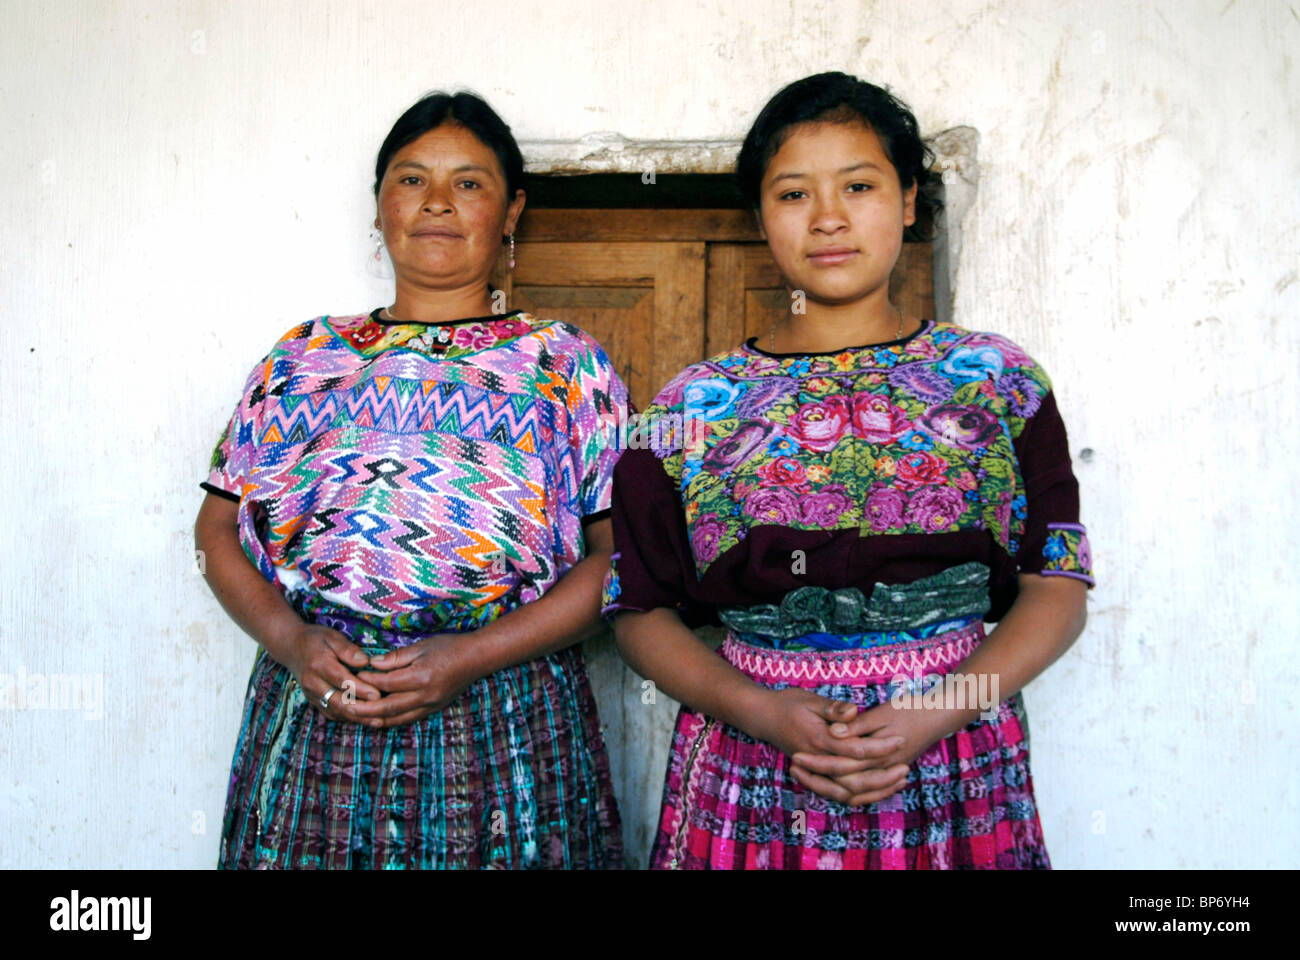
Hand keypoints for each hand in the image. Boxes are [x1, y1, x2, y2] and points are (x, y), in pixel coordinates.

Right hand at [277, 624, 383, 723]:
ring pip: (336, 711)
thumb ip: (348, 649)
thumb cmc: (315, 640)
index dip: (360, 689)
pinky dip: (348, 718)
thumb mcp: (332, 636)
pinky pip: (332, 713)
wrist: (290, 648)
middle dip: (361, 709)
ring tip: (378, 721)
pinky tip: (365, 719)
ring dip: (357, 718)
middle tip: (383, 712)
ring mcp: (312, 695)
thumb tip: (365, 661)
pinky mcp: (313, 701)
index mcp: (319, 665)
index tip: (378, 694)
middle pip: (338, 701)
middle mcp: (313, 683)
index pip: (342, 681)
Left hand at [348, 634, 474, 728]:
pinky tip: (379, 718)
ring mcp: (430, 705)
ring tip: (357, 716)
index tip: (353, 676)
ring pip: (397, 718)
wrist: (477, 658)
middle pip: (388, 707)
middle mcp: (425, 695)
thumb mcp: (421, 646)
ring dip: (376, 718)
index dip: (368, 681)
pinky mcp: (434, 708)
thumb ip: (396, 658)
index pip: (387, 683)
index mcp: (421, 676)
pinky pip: (408, 718)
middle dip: (364, 708)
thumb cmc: (449, 647)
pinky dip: (392, 720)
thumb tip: (372, 665)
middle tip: (346, 705)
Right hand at [750, 688, 906, 804]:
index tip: (901, 739)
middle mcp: (818, 760)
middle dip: (883, 774)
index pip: (856, 749)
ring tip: (899, 781)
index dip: (880, 746)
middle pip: (855, 777)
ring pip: (848, 792)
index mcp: (819, 740)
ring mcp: (816, 771)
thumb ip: (832, 709)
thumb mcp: (810, 700)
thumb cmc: (787, 704)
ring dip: (875, 789)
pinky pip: (839, 794)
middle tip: (907, 766)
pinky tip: (879, 790)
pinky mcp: (816, 775)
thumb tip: (853, 711)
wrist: (763, 717)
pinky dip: (860, 796)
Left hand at [791, 701, 943, 805]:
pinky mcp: (891, 772)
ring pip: (855, 793)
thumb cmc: (910, 710)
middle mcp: (882, 769)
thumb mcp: (882, 713)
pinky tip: (835, 787)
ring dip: (830, 788)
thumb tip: (833, 732)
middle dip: (817, 779)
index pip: (841, 765)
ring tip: (807, 778)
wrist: (938, 716)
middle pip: (844, 784)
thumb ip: (857, 725)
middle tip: (794, 768)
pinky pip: (868, 793)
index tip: (796, 756)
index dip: (817, 762)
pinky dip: (851, 794)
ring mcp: (888, 773)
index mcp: (877, 753)